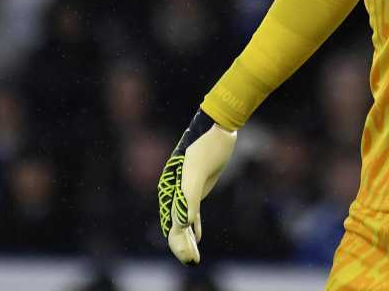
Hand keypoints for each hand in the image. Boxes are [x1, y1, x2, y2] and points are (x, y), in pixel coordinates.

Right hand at [158, 110, 236, 263]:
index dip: (177, 243)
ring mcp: (185, 189)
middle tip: (193, 262)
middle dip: (181, 245)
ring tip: (194, 257)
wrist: (219, 127)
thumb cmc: (207, 146)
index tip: (188, 257)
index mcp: (170, 189)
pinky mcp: (197, 186)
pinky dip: (194, 225)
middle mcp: (173, 191)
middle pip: (175, 225)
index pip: (171, 224)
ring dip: (187, 239)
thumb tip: (184, 223)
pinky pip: (192, 211)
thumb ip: (189, 196)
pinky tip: (196, 237)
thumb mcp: (197, 171)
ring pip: (183, 220)